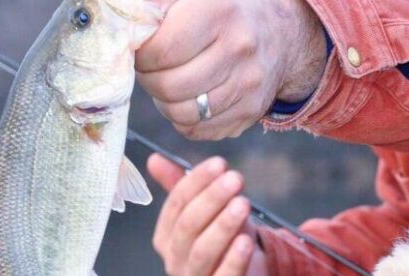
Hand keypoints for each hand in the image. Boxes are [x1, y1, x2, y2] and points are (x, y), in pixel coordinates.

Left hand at [136, 0, 327, 139]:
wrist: (282, 33)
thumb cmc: (226, 11)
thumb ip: (159, 3)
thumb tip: (126, 15)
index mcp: (219, 10)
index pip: (162, 51)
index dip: (142, 56)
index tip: (143, 50)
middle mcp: (238, 47)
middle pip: (169, 86)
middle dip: (150, 81)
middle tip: (151, 70)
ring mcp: (248, 84)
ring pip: (182, 114)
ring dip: (165, 103)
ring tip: (167, 84)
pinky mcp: (250, 111)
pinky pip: (199, 130)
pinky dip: (184, 119)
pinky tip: (187, 99)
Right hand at [148, 153, 268, 275]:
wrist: (248, 270)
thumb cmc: (223, 235)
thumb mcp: (204, 208)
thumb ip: (180, 185)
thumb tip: (154, 159)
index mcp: (165, 237)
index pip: (175, 205)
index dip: (196, 183)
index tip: (219, 164)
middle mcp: (173, 260)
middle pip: (188, 226)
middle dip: (212, 200)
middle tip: (235, 179)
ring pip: (202, 252)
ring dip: (223, 226)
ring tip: (243, 204)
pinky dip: (234, 260)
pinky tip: (246, 241)